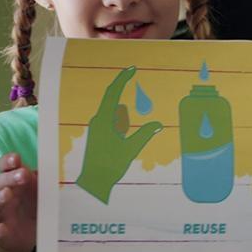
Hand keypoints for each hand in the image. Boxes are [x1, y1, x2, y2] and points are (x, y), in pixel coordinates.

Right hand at [0, 152, 36, 251]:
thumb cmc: (32, 209)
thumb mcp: (40, 194)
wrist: (24, 237)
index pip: (5, 167)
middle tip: (23, 175)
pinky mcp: (0, 233)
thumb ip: (44, 183)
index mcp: (12, 182)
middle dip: (10, 177)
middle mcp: (3, 195)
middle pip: (0, 182)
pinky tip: (2, 228)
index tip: (16, 159)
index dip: (8, 161)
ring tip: (8, 194)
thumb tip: (56, 172)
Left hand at [75, 67, 162, 203]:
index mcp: (104, 120)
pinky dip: (121, 129)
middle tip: (134, 113)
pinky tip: (122, 144)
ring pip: (115, 118)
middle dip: (126, 107)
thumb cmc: (109, 166)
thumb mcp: (130, 149)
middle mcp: (98, 120)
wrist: (93, 182)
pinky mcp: (97, 135)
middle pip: (115, 104)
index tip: (132, 69)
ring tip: (123, 145)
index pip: (113, 92)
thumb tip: (158, 124)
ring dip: (123, 125)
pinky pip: (112, 127)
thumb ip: (145, 134)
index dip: (122, 79)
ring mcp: (96, 128)